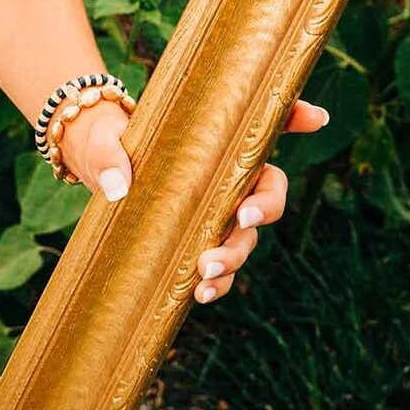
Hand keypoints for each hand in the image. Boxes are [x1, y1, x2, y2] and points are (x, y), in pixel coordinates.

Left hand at [58, 92, 330, 306]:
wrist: (93, 167)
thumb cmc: (106, 141)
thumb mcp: (103, 139)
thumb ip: (108, 156)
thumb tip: (117, 187)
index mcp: (214, 139)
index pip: (266, 123)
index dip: (297, 116)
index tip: (317, 117)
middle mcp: (226, 174)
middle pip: (268, 191)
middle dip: (265, 208)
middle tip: (243, 218)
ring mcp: (215, 209)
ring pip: (246, 234)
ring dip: (234, 255)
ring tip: (206, 273)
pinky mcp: (197, 237)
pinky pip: (220, 265)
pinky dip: (217, 283)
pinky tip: (200, 294)